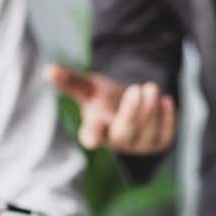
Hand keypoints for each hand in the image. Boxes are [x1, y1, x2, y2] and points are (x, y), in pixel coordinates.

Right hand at [44, 63, 176, 155]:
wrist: (133, 107)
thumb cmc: (106, 100)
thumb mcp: (90, 88)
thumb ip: (71, 81)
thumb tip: (48, 70)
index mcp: (96, 130)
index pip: (91, 135)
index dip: (91, 136)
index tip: (90, 140)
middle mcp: (117, 141)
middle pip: (123, 132)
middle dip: (132, 113)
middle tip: (137, 89)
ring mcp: (139, 145)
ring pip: (147, 133)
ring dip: (151, 110)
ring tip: (150, 87)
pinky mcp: (159, 143)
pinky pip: (166, 133)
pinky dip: (167, 116)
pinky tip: (165, 100)